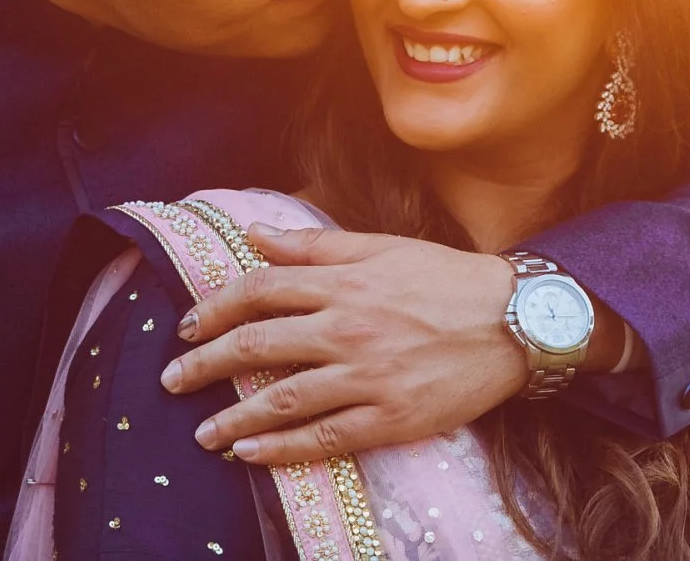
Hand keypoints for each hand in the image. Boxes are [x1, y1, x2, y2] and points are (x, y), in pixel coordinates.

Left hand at [159, 225, 525, 463]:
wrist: (517, 322)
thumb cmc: (448, 280)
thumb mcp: (383, 247)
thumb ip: (315, 246)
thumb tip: (254, 233)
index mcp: (345, 282)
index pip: (261, 290)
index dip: (215, 308)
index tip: (186, 325)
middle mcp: (349, 328)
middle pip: (259, 344)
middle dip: (206, 363)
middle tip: (172, 380)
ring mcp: (369, 376)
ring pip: (284, 398)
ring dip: (234, 417)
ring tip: (203, 435)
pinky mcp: (390, 417)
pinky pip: (325, 437)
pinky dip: (282, 449)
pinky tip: (251, 455)